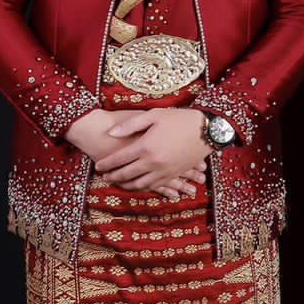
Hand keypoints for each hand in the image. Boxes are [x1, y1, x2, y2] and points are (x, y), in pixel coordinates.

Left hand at [93, 107, 210, 196]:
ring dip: (126, 185)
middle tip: (104, 176)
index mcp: (145, 146)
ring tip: (118, 183)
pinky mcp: (173, 175)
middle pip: (126, 174)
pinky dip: (143, 187)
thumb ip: (130, 125)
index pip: (119, 159)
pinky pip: (154, 186)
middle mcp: (153, 162)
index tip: (98, 166)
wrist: (206, 130)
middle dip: (113, 176)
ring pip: (139, 184)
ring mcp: (164, 171)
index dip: (106, 164)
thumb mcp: (153, 115)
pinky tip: (137, 185)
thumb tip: (111, 133)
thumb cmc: (179, 119)